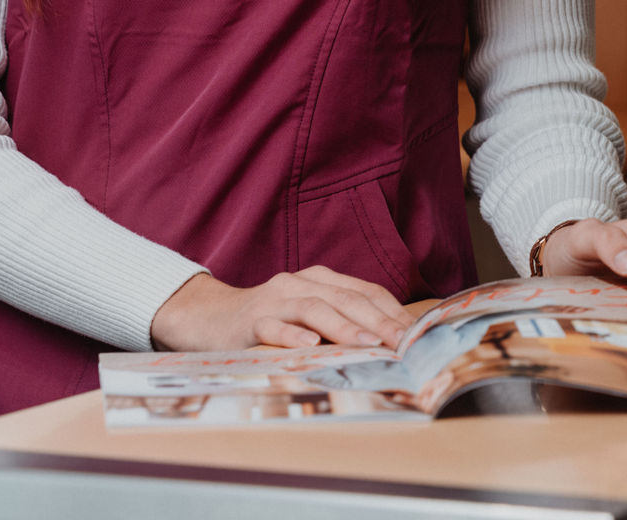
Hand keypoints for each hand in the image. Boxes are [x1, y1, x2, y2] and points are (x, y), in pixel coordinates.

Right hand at [150, 267, 410, 351]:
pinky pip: (273, 327)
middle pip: (346, 298)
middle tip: (404, 343)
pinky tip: (310, 346)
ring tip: (369, 344)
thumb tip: (391, 343)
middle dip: (379, 320)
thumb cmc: (268, 321)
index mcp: (319, 280)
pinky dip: (292, 336)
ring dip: (344, 326)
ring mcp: (274, 300)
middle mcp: (299, 284)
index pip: (365, 291)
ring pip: (314, 308)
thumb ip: (340, 320)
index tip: (418, 334)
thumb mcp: (307, 314)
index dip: (393, 311)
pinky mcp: (250, 321)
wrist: (208, 317)